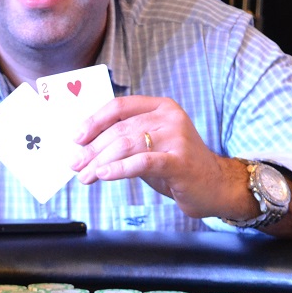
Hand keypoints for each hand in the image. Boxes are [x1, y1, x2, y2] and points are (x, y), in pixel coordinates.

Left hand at [71, 95, 248, 218]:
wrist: (216, 186)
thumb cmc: (177, 166)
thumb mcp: (150, 146)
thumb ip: (125, 142)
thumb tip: (85, 150)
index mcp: (160, 107)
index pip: (120, 106)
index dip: (94, 121)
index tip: (76, 138)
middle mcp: (169, 117)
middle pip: (120, 129)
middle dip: (93, 148)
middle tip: (76, 164)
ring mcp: (177, 137)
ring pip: (128, 144)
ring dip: (101, 161)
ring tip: (85, 175)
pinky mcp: (181, 161)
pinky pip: (143, 162)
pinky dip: (119, 168)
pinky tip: (104, 174)